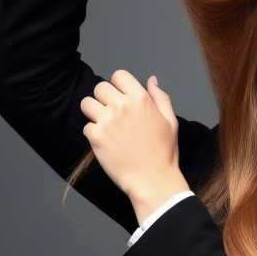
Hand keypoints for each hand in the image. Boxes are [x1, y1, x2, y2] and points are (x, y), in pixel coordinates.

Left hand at [80, 71, 189, 220]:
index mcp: (141, 99)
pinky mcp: (96, 137)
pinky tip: (105, 142)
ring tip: (104, 125)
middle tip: (111, 113)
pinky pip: (86, 126)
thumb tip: (151, 80)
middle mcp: (122, 106)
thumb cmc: (164, 152)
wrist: (152, 179)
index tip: (120, 97)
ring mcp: (107, 121)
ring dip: (93, 112)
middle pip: (100, 87)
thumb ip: (160, 97)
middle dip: (104, 98)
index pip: (119, 75)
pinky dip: (93, 134)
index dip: (118, 85)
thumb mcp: (170, 121)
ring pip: (87, 103)